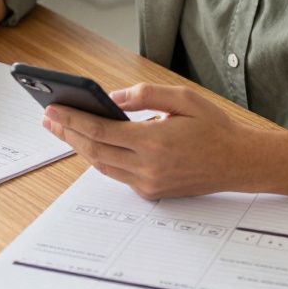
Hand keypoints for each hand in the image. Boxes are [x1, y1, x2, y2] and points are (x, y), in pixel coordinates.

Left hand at [42, 83, 256, 199]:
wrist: (239, 162)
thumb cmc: (214, 128)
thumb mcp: (182, 98)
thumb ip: (144, 96)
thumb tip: (110, 98)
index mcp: (154, 142)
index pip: (100, 131)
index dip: (73, 120)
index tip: (53, 108)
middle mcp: (148, 167)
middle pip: (94, 150)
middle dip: (67, 133)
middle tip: (48, 117)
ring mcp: (149, 183)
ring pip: (102, 165)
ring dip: (79, 147)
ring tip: (62, 128)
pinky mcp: (152, 192)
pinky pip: (117, 174)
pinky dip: (100, 157)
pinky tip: (90, 143)